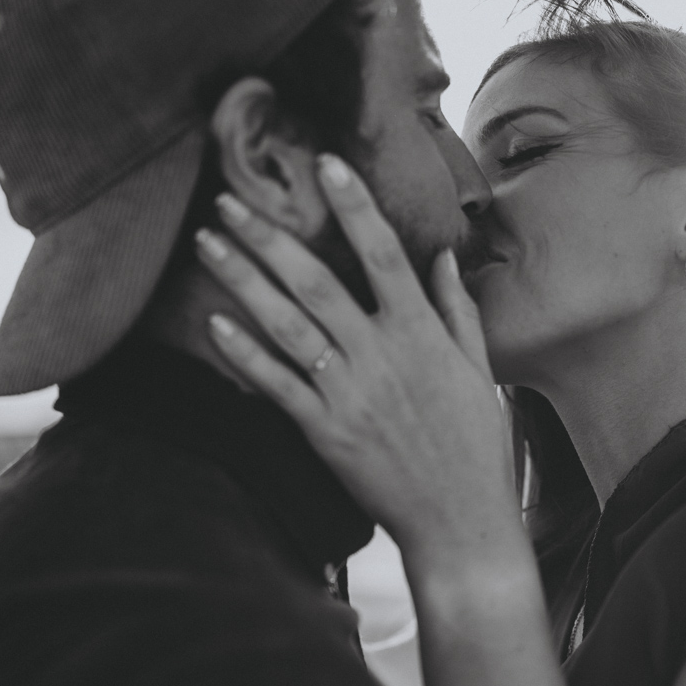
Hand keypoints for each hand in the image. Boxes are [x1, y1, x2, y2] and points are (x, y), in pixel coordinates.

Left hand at [195, 153, 520, 558]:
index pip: (385, 254)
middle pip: (316, 282)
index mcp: (422, 335)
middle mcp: (382, 357)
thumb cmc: (475, 445)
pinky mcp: (325, 432)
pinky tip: (214, 320)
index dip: (356, 206)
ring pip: (286, 325)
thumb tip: (442, 256)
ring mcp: (349, 394)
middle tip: (228, 199)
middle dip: (270, 236)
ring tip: (207, 243)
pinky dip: (244, 353)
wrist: (461, 521)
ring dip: (243, 280)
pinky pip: (276, 385)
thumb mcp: (477, 370)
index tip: (328, 164)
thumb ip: (455, 310)